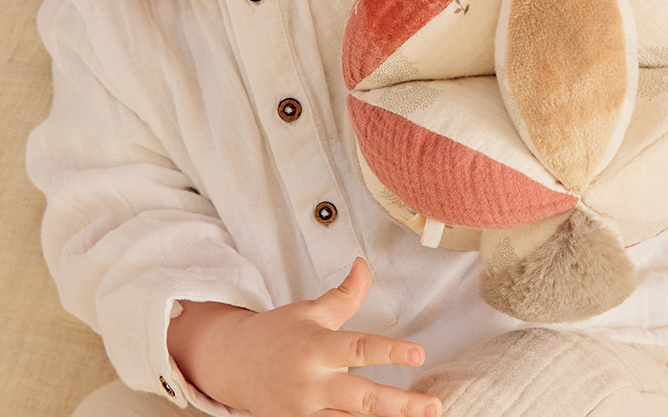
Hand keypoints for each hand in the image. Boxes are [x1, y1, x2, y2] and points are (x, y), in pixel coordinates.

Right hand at [170, 257, 442, 416]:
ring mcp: (304, 412)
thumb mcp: (311, 311)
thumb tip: (364, 265)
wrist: (234, 363)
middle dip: (401, 405)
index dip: (390, 352)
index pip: (360, 349)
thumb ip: (344, 295)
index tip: (419, 353)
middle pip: (363, 398)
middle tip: (434, 406)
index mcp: (317, 347)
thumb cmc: (279, 333)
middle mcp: (312, 383)